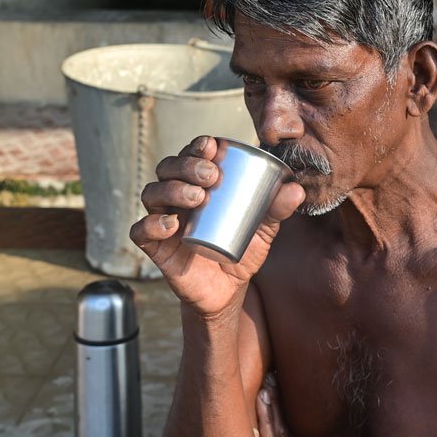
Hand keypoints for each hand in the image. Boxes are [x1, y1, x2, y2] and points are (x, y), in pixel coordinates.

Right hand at [129, 136, 303, 318]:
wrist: (229, 291)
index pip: (190, 155)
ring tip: (197, 197)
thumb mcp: (263, 230)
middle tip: (211, 175)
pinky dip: (151, 224)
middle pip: (168, 169)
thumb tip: (295, 189)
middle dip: (185, 164)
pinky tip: (172, 224)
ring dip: (171, 189)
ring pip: (152, 193)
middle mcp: (175, 197)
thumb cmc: (241, 251)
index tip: (213, 147)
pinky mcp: (156, 247)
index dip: (196, 146)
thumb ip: (277, 209)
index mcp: (198, 184)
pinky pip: (141, 231)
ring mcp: (163, 220)